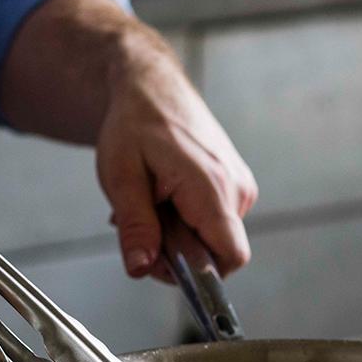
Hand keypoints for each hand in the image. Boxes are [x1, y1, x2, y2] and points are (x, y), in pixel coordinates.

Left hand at [95, 40, 256, 279]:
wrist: (152, 87)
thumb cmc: (135, 124)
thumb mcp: (121, 177)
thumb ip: (135, 227)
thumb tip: (142, 269)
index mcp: (212, 188)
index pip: (231, 258)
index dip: (198, 274)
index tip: (162, 261)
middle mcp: (237, 189)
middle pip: (217, 253)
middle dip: (177, 251)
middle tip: (141, 221)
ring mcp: (240, 187)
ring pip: (214, 239)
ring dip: (178, 234)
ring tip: (151, 202)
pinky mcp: (236, 185)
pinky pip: (215, 222)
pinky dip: (187, 221)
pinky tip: (165, 197)